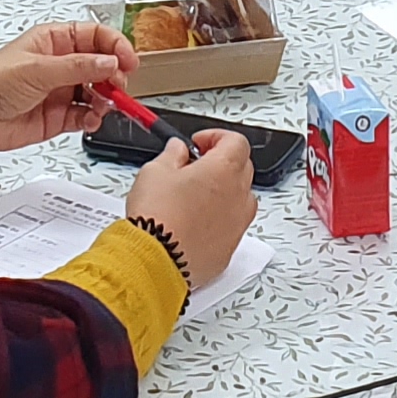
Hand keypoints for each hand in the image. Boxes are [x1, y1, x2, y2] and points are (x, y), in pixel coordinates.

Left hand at [0, 22, 135, 149]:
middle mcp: (61, 64)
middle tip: (118, 87)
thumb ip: (77, 67)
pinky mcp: (59, 116)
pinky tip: (90, 119)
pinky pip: (87, 116)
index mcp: (54, 41)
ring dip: (106, 99)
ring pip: (98, 92)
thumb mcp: (38, 69)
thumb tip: (110, 62)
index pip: (96, 37)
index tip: (129, 61)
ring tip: (103, 105)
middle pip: (102, 65)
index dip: (116, 46)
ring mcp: (61, 91)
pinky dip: (94, 118)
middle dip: (115, 75)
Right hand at [122, 127, 257, 285]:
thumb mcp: (155, 171)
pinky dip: (219, 220)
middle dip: (221, 161)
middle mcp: (238, 196)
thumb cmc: (157, 217)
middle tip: (196, 165)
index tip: (199, 143)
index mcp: (223, 170)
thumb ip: (172, 154)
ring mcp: (237, 225)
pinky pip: (231, 227)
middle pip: (242, 167)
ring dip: (224, 191)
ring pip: (241, 198)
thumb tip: (178, 150)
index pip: (236, 141)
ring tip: (196, 195)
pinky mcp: (229, 249)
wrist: (154, 260)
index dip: (216, 137)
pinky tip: (194, 223)